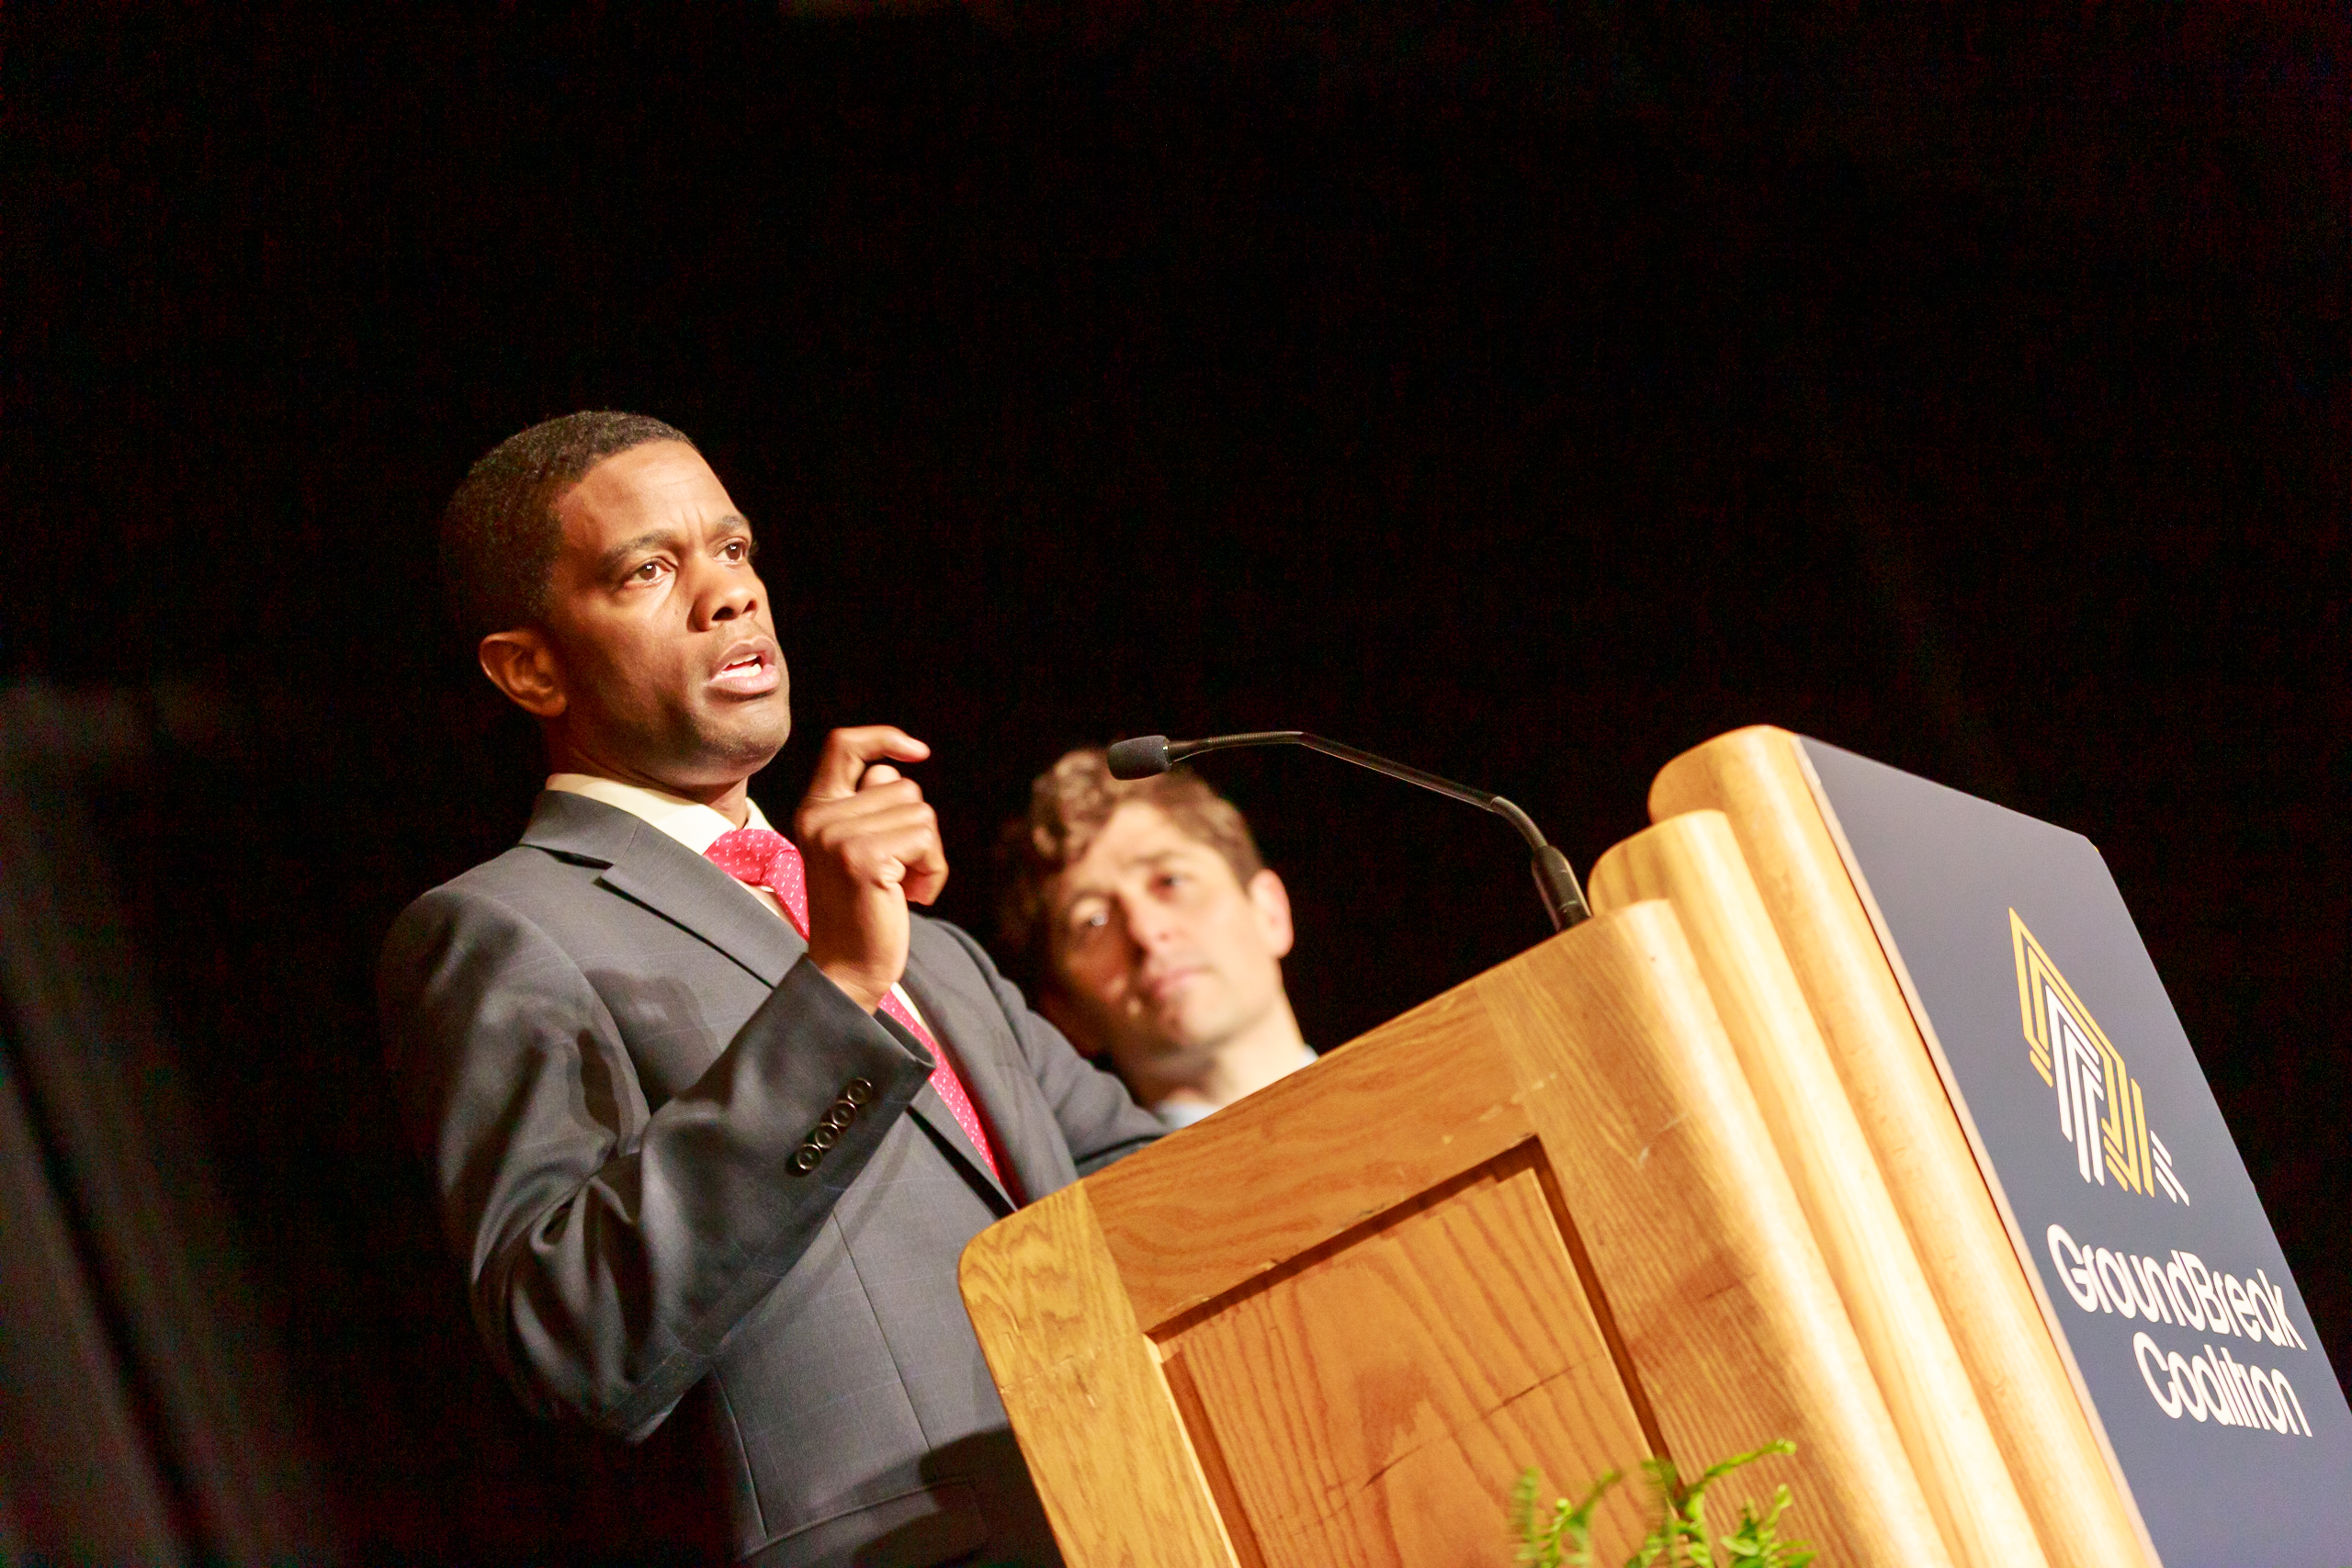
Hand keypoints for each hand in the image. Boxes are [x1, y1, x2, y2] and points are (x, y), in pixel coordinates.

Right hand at [795, 726, 946, 1013]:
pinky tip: (912, 896)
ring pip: (920, 812)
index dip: (884, 737)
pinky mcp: (864, 857)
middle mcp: (819, 816)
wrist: (847, 969)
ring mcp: (838, 836)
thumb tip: (899, 769)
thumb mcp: (856, 848)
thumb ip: (869, 806)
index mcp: (814, 809)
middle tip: (899, 872)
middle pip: (903, 786)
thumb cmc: (863, 908)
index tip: (918, 752)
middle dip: (918, 829)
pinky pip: (925, 838)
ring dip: (928, 852)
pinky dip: (934, 869)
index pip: (843, 743)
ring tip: (903, 885)